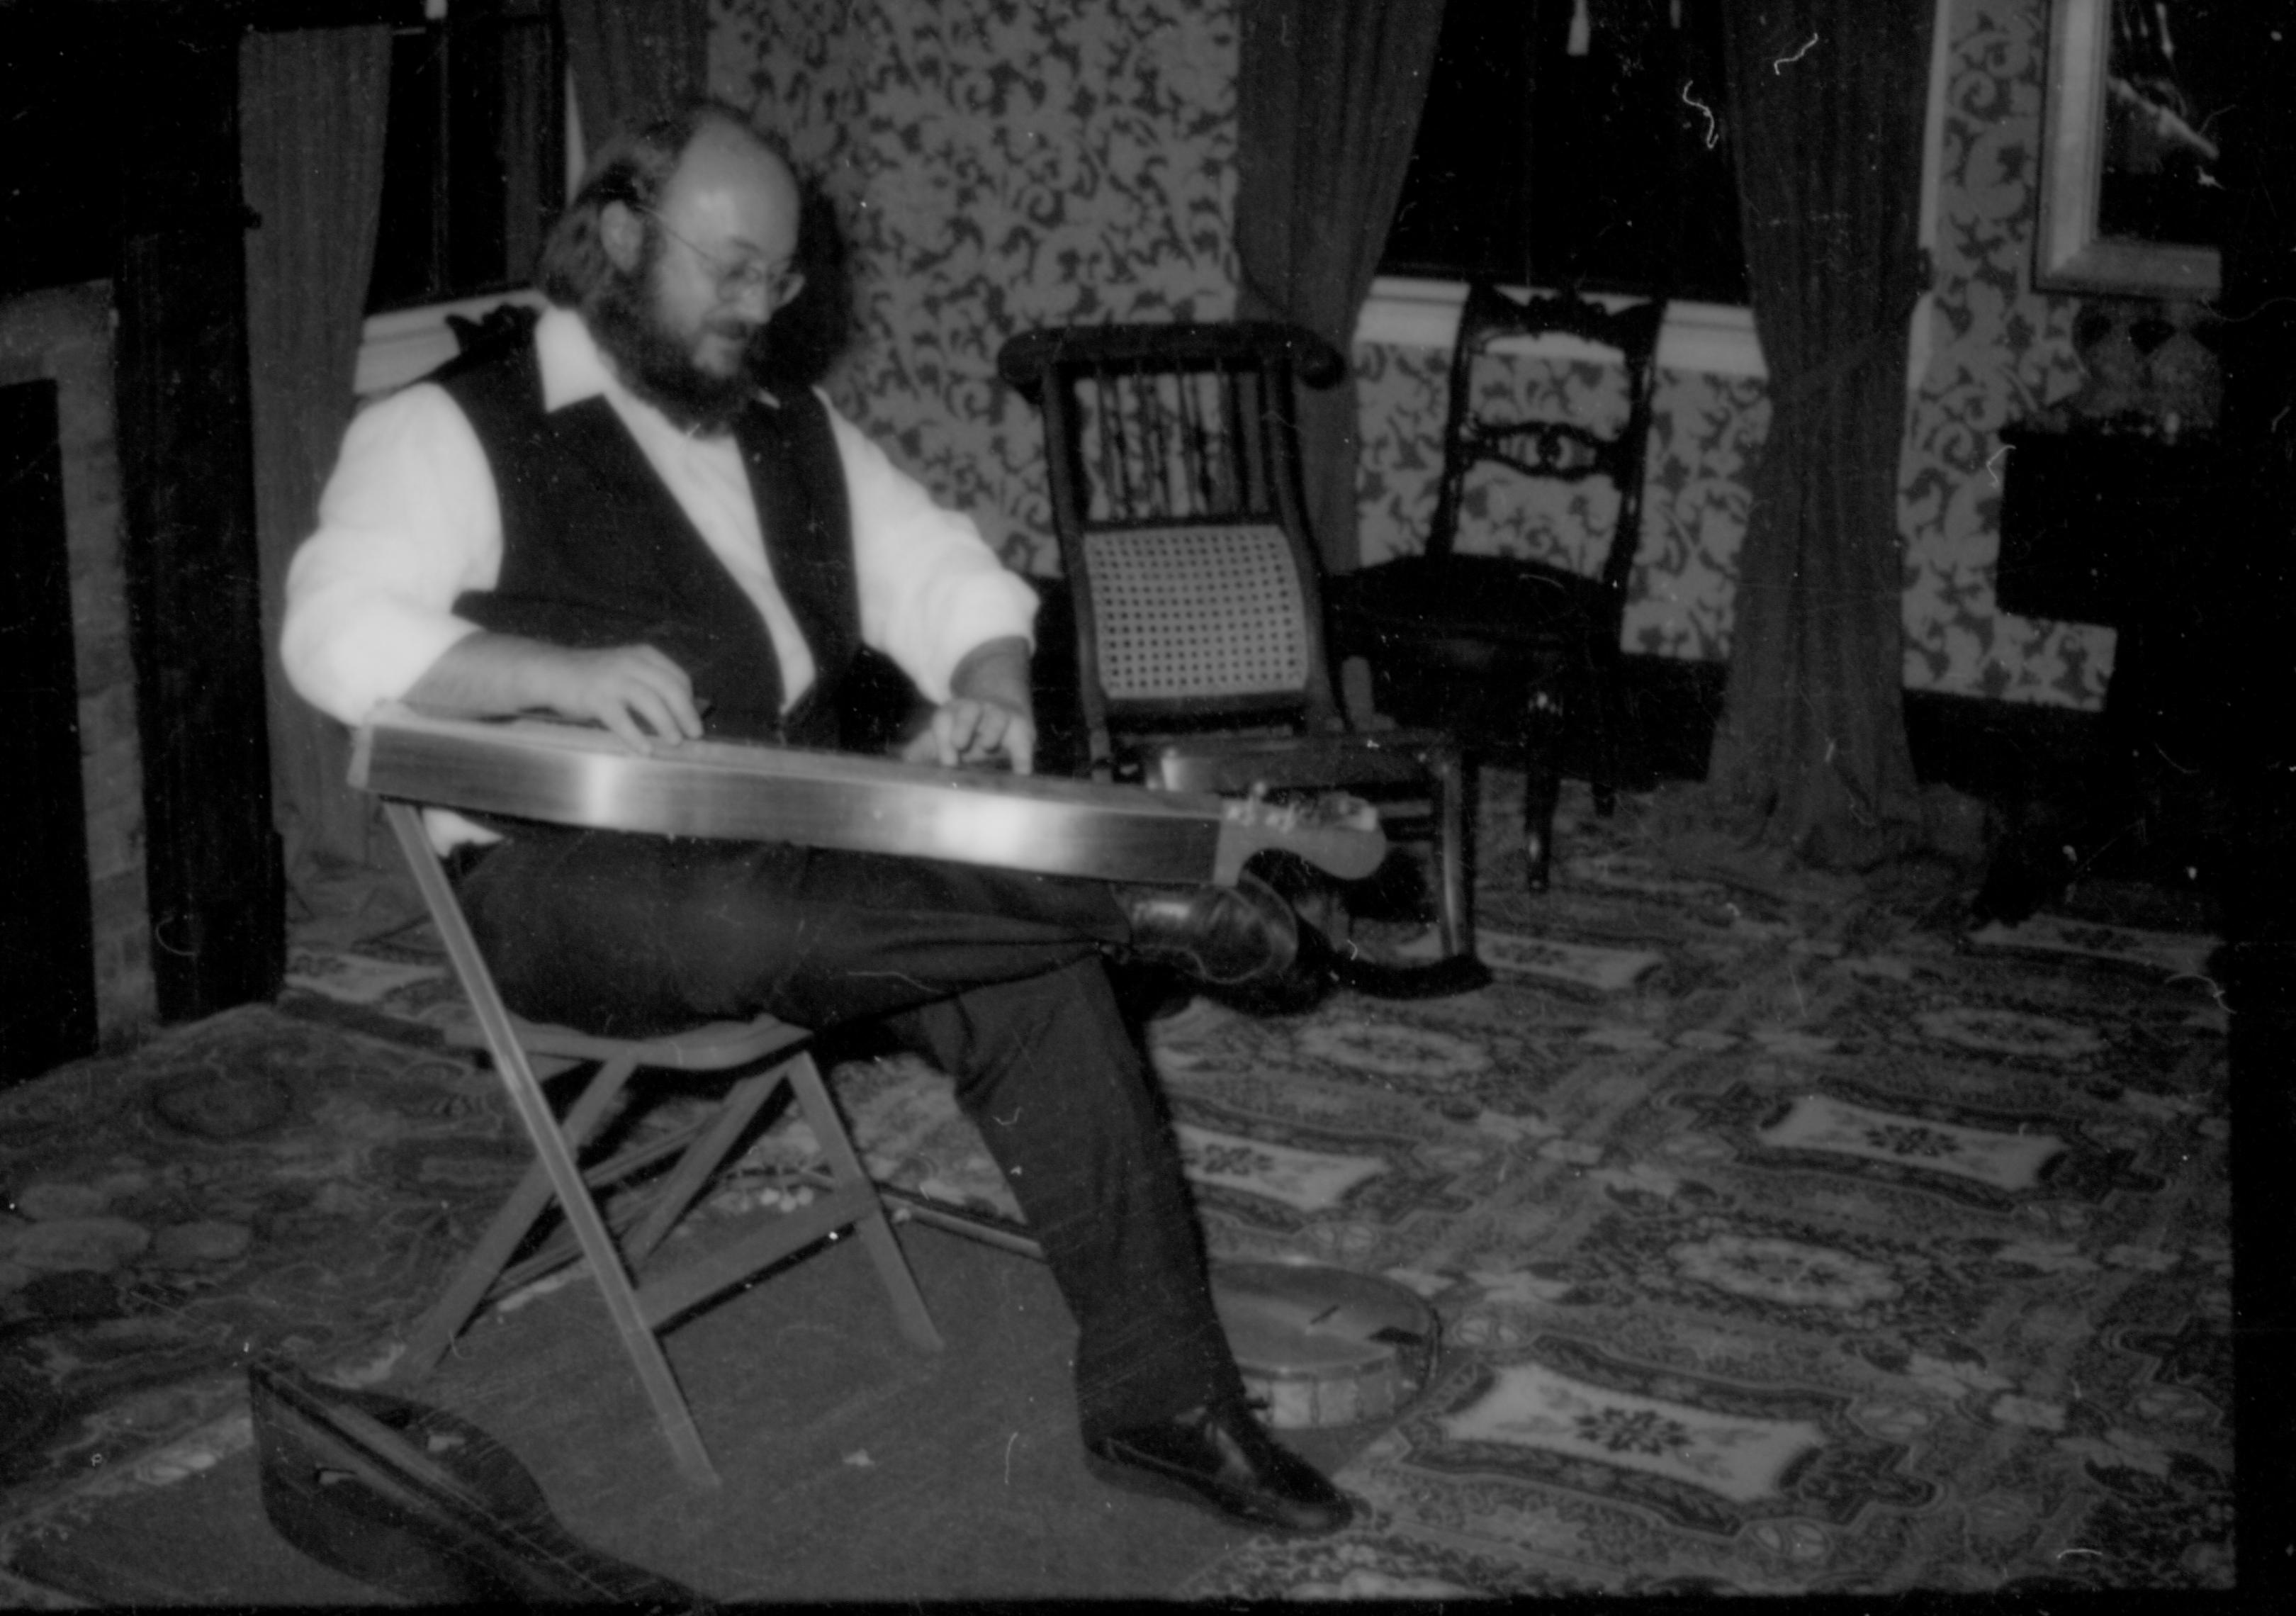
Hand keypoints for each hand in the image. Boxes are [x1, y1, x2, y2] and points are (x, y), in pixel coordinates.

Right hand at [540, 645, 703, 751]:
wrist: (552, 672)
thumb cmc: (595, 676)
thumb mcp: (626, 669)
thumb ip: (650, 683)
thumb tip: (682, 713)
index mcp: (643, 655)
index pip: (677, 677)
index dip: (689, 700)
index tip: (693, 719)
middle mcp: (631, 663)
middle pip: (669, 688)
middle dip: (686, 713)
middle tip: (695, 735)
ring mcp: (613, 679)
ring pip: (649, 701)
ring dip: (666, 724)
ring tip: (675, 742)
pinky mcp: (596, 697)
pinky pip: (621, 719)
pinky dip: (635, 736)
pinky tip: (645, 750)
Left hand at [903, 634, 1036, 772]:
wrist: (1002, 707)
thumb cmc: (968, 727)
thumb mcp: (946, 733)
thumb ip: (927, 746)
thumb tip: (906, 760)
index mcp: (954, 711)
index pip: (944, 719)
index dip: (942, 738)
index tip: (946, 761)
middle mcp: (977, 709)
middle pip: (968, 710)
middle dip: (963, 724)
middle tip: (959, 744)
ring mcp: (1000, 716)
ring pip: (997, 716)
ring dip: (992, 729)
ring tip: (988, 745)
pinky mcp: (1022, 729)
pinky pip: (1023, 743)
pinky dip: (1024, 758)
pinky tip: (1022, 775)